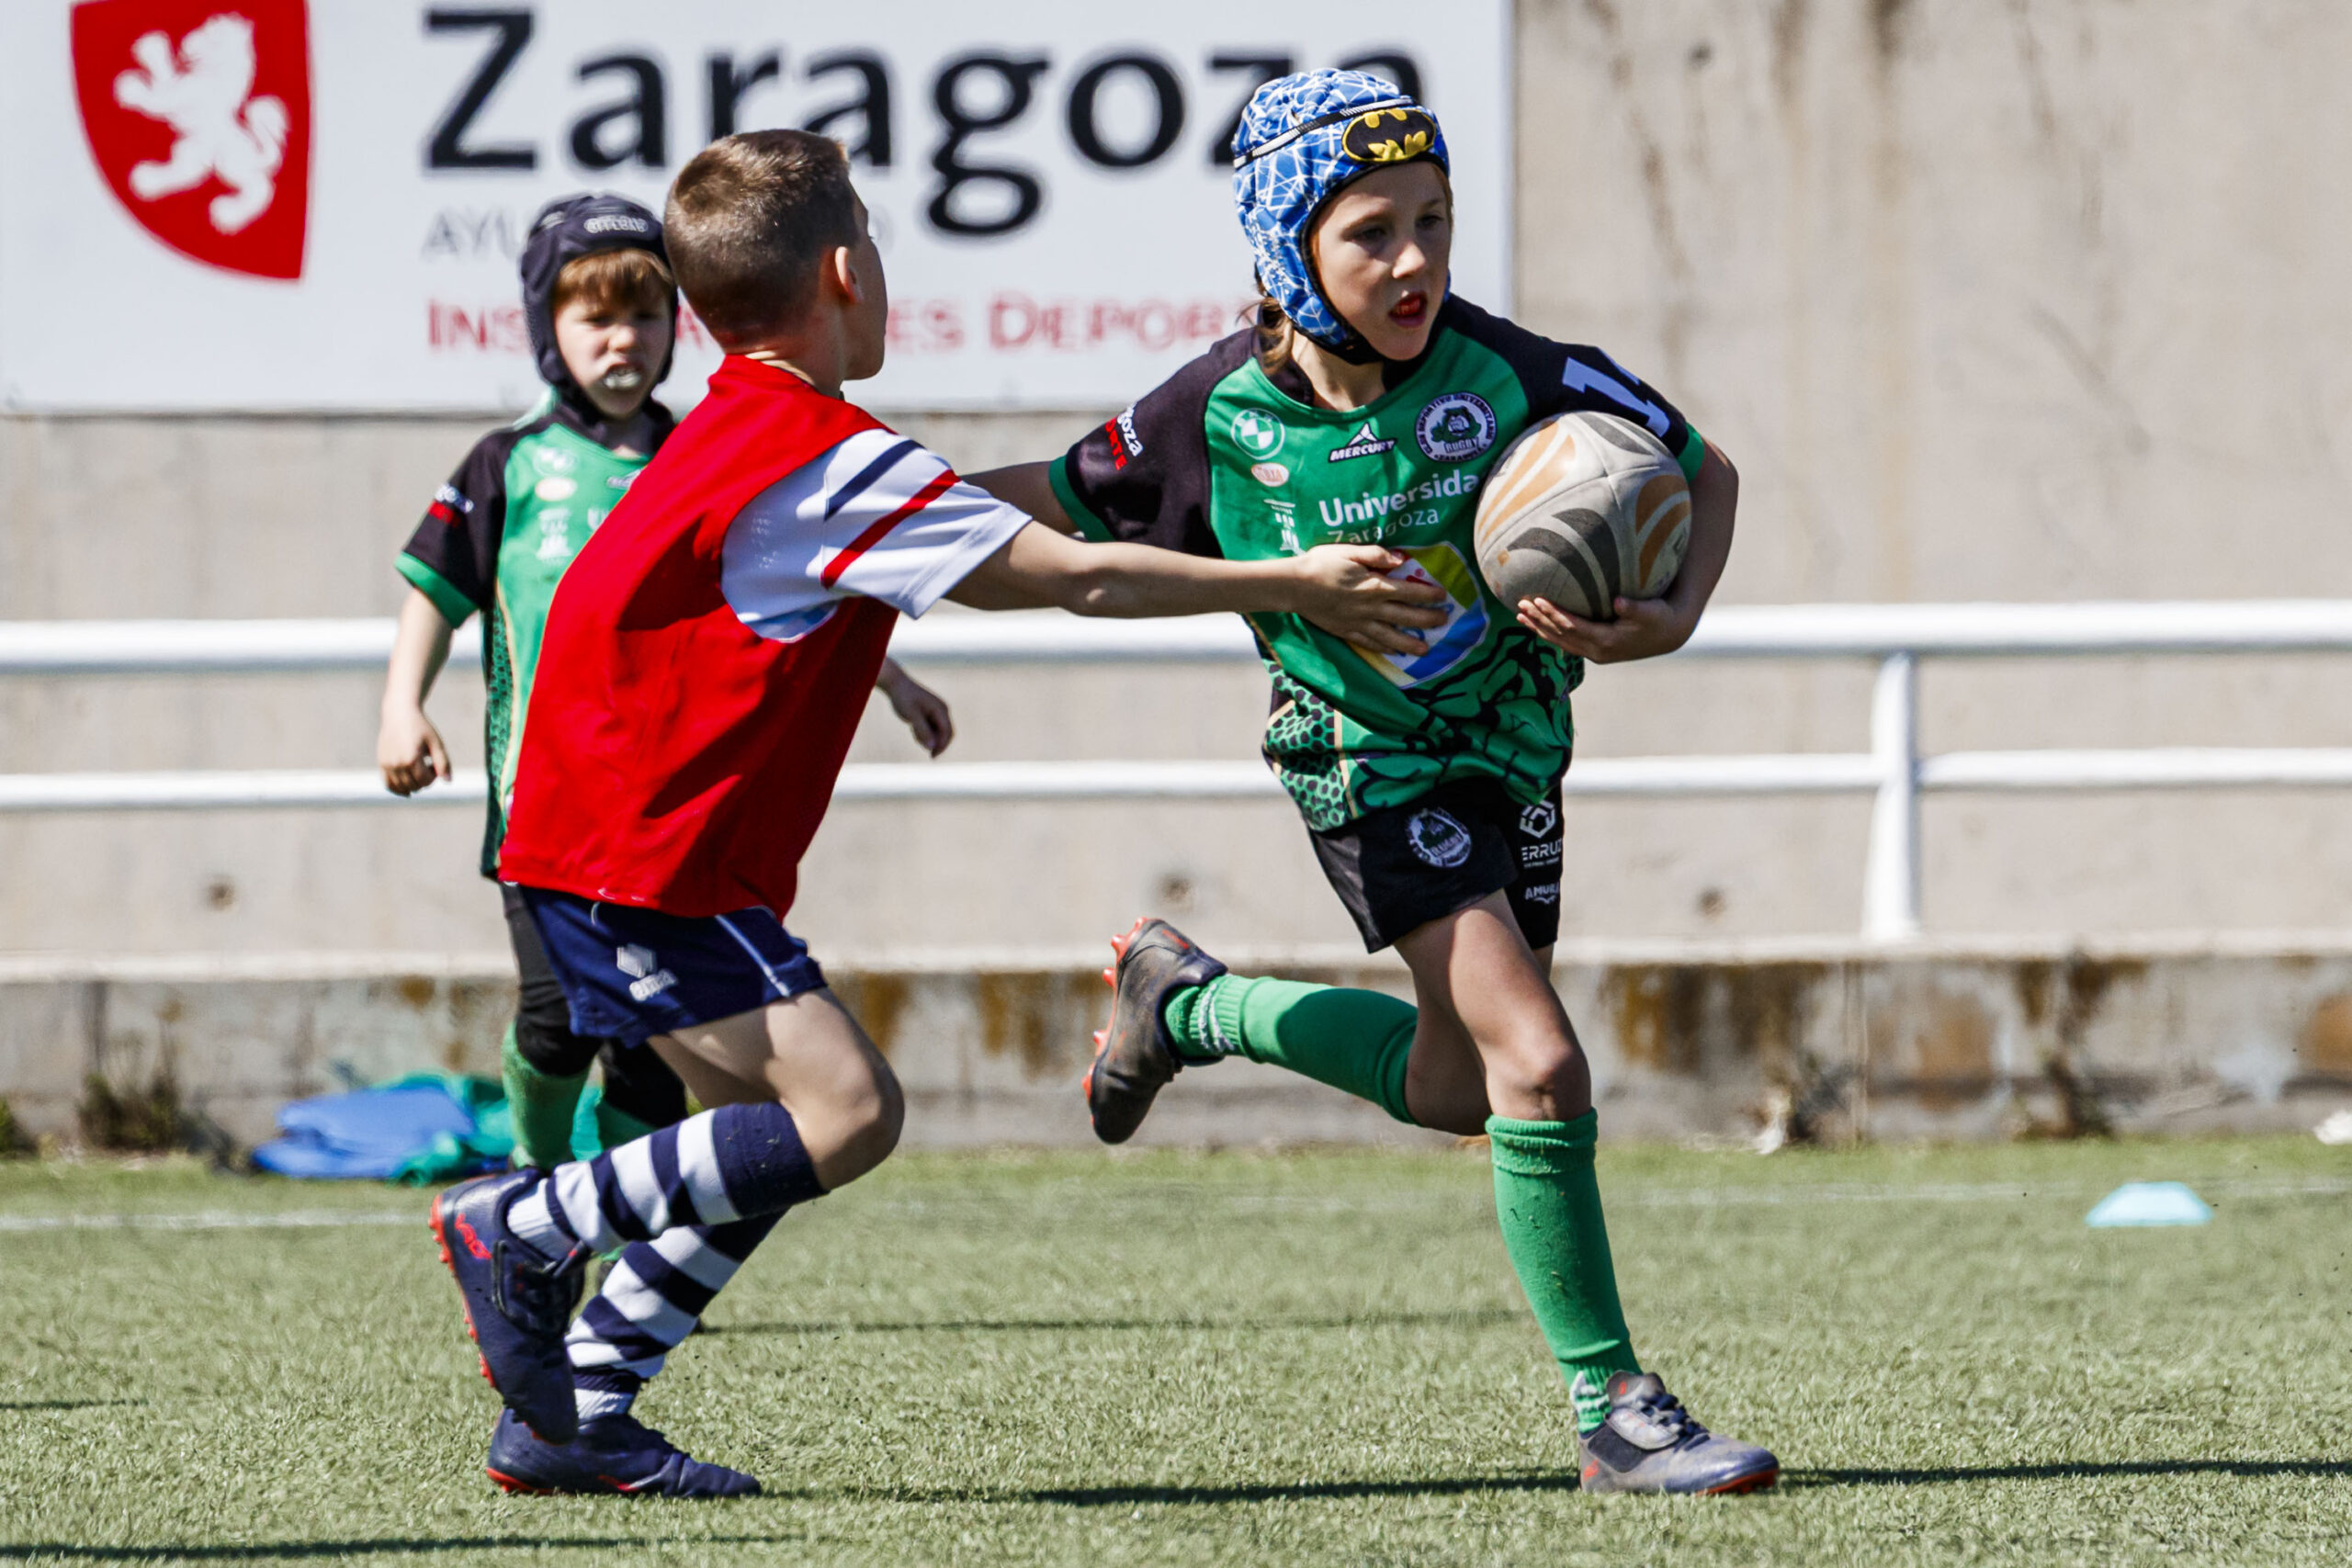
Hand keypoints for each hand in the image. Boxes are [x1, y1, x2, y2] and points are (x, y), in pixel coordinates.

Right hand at [377, 705, 449, 794]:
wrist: (399, 713)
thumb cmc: (421, 727)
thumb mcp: (436, 743)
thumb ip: (443, 763)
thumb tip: (448, 782)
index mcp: (411, 759)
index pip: (425, 781)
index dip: (434, 776)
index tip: (434, 762)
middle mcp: (396, 764)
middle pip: (414, 786)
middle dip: (424, 780)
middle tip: (427, 764)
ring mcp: (387, 764)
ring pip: (401, 788)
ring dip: (413, 784)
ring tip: (417, 768)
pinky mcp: (381, 763)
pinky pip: (388, 785)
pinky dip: (398, 789)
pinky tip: (408, 789)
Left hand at [878, 663, 953, 755]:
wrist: (896, 683)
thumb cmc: (903, 698)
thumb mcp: (912, 715)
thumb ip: (922, 731)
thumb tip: (932, 747)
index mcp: (941, 709)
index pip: (947, 732)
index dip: (942, 746)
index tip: (933, 756)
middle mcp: (942, 710)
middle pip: (946, 734)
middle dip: (937, 744)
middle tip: (928, 755)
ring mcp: (937, 712)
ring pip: (937, 732)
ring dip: (927, 737)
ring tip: (912, 729)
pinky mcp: (930, 713)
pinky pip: (931, 728)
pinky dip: (923, 732)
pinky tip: (912, 726)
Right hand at [1291, 544, 1451, 655]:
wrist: (1294, 586)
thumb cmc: (1321, 563)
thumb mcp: (1348, 551)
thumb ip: (1375, 555)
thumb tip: (1400, 559)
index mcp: (1374, 586)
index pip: (1409, 592)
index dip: (1429, 595)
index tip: (1444, 597)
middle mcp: (1370, 608)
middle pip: (1406, 617)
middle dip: (1428, 620)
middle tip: (1444, 622)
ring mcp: (1358, 623)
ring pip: (1390, 637)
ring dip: (1410, 644)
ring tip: (1426, 651)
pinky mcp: (1346, 632)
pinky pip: (1369, 643)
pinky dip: (1384, 649)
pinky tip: (1394, 653)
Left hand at [1515, 594, 1696, 663]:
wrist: (1668, 635)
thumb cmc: (1660, 617)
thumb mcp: (1651, 612)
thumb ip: (1634, 608)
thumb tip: (1617, 601)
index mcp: (1607, 641)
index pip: (1572, 627)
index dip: (1554, 614)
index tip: (1537, 599)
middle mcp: (1597, 650)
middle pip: (1560, 635)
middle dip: (1539, 620)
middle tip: (1520, 604)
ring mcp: (1594, 652)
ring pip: (1560, 641)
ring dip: (1539, 628)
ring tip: (1520, 614)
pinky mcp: (1594, 649)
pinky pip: (1566, 641)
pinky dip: (1549, 632)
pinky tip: (1536, 623)